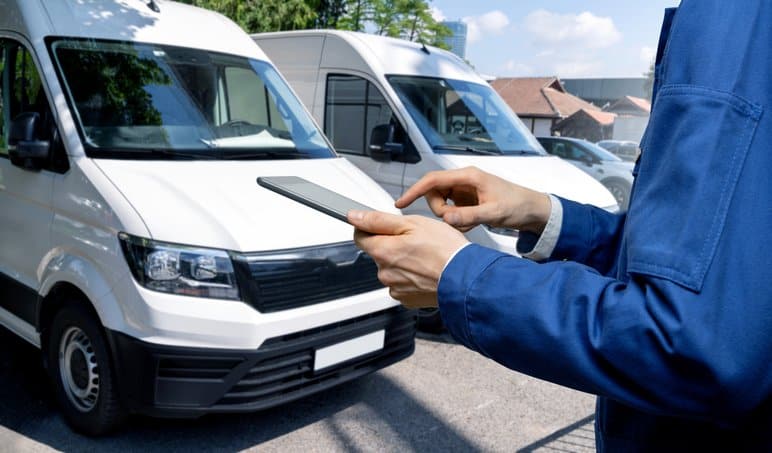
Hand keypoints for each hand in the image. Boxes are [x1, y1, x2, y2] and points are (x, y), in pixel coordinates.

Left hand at [348, 210, 468, 308]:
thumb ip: (379, 220)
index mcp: (383, 251)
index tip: (381, 225)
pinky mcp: (407, 299)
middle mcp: (385, 272)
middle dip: (392, 245)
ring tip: (425, 256)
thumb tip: (354, 216)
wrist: (466, 278)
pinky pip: (403, 283)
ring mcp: (396, 287)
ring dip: (403, 262)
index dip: (370, 227)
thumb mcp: (412, 223)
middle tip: (415, 240)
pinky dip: (412, 277)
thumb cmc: (445, 250)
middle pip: (378, 253)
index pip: (360, 236)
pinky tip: (426, 270)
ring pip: (392, 269)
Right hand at [396, 167, 551, 233]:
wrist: (533, 210)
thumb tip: (446, 218)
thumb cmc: (518, 205)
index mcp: (468, 176)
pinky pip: (451, 211)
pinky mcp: (468, 201)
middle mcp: (464, 181)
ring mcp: (465, 191)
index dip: (414, 191)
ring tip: (469, 223)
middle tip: (456, 221)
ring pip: (442, 204)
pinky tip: (471, 224)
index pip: (433, 180)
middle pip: (434, 194)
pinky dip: (456, 220)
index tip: (401, 203)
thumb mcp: (493, 212)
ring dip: (449, 217)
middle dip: (440, 211)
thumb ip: (469, 216)